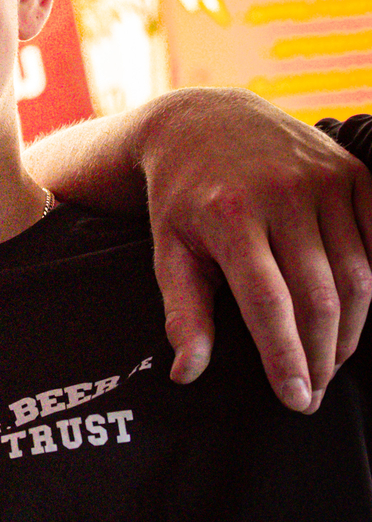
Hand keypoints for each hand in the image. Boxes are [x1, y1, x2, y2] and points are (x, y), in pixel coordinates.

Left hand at [138, 89, 371, 411]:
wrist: (206, 121)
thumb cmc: (182, 196)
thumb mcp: (169, 249)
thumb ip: (183, 312)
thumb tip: (187, 374)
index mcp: (230, 215)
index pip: (269, 304)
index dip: (287, 357)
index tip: (295, 400)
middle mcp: (282, 194)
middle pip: (320, 297)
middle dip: (321, 356)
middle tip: (313, 393)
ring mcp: (323, 179)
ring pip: (358, 276)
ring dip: (351, 331)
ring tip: (331, 363)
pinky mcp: (352, 172)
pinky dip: (371, 286)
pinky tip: (353, 317)